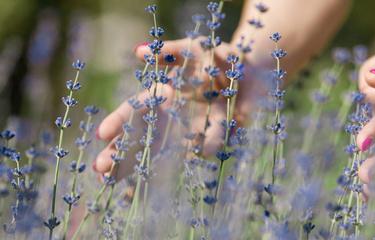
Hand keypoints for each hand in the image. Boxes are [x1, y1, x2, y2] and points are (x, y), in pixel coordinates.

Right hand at [92, 38, 256, 179]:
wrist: (246, 71)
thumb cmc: (214, 58)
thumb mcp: (191, 49)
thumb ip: (169, 51)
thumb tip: (138, 52)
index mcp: (162, 96)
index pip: (135, 110)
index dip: (119, 121)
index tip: (102, 135)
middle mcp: (171, 116)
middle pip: (141, 136)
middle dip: (120, 152)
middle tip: (100, 170)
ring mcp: (189, 129)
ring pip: (161, 150)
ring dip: (141, 165)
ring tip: (116, 182)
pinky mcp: (210, 135)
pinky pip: (199, 148)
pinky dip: (188, 156)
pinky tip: (170, 168)